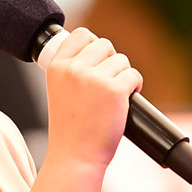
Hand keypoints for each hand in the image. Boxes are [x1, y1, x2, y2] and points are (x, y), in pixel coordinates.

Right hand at [43, 28, 141, 169]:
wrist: (75, 157)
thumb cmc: (70, 130)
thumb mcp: (59, 91)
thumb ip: (72, 70)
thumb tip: (97, 49)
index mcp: (56, 67)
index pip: (81, 34)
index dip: (94, 45)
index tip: (97, 61)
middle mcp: (73, 69)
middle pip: (105, 44)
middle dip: (111, 62)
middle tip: (107, 84)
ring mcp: (94, 79)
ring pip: (121, 60)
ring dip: (123, 76)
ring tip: (115, 96)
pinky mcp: (114, 90)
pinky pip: (134, 75)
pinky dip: (135, 87)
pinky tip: (126, 101)